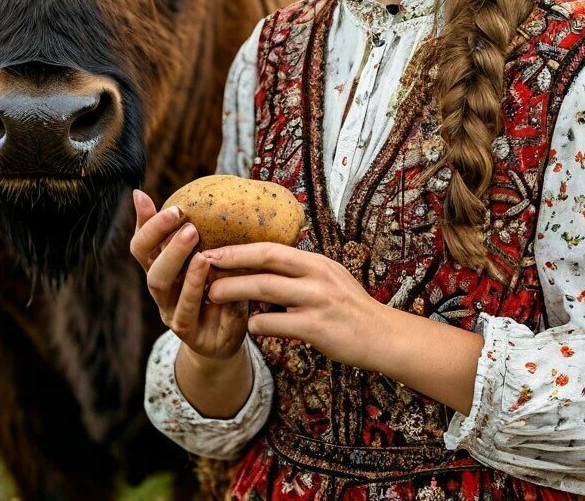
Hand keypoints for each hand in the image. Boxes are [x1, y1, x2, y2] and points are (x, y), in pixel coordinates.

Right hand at [129, 189, 248, 360]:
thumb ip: (198, 236)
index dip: (143, 222)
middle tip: (184, 221)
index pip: (141, 245)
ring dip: (176, 261)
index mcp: (162, 269)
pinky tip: (211, 274)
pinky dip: (196, 290)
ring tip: (197, 246)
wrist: (226, 339)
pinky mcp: (188, 333)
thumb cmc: (218, 289)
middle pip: (148, 262)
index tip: (148, 198)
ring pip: (160, 284)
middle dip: (162, 238)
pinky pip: (185, 312)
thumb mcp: (209, 259)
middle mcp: (161, 290)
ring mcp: (170, 312)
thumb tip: (189, 197)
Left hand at [202, 242, 383, 369]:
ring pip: (266, 289)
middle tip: (202, 265)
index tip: (214, 250)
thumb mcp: (327, 278)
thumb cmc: (350, 308)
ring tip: (212, 295)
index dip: (239, 248)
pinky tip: (249, 327)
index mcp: (315, 262)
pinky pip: (278, 323)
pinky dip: (258, 324)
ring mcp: (317, 300)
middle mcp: (316, 275)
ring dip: (235, 290)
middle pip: (265, 261)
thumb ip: (299, 271)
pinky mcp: (318, 328)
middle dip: (230, 262)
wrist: (382, 336)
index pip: (270, 248)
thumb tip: (264, 264)